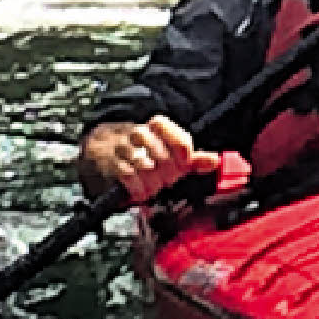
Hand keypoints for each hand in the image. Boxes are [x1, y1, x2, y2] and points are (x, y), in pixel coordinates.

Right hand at [79, 116, 217, 202]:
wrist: (104, 148)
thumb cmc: (143, 151)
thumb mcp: (170, 151)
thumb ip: (193, 158)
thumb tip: (214, 161)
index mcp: (159, 128)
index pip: (179, 139)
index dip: (185, 154)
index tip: (185, 163)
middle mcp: (141, 134)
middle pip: (164, 157)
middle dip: (169, 173)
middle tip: (169, 179)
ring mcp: (124, 148)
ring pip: (146, 167)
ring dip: (153, 182)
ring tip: (155, 185)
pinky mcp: (111, 163)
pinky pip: (128, 176)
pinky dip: (138, 187)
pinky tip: (142, 191)